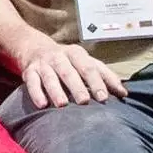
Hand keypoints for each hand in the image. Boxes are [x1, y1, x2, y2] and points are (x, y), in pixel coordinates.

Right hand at [13, 38, 129, 108]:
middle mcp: (60, 57)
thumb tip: (124, 93)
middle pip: (69, 72)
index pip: (89, 67)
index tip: (104, 98)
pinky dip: (36, 93)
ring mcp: (44, 64)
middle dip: (77, 87)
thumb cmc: (68, 60)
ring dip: (56, 91)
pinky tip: (42, 105)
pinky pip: (31, 82)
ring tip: (63, 105)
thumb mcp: (86, 62)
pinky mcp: (29, 71)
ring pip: (50, 77)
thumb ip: (104, 76)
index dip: (97, 82)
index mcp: (77, 54)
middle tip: (84, 102)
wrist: (35, 47)